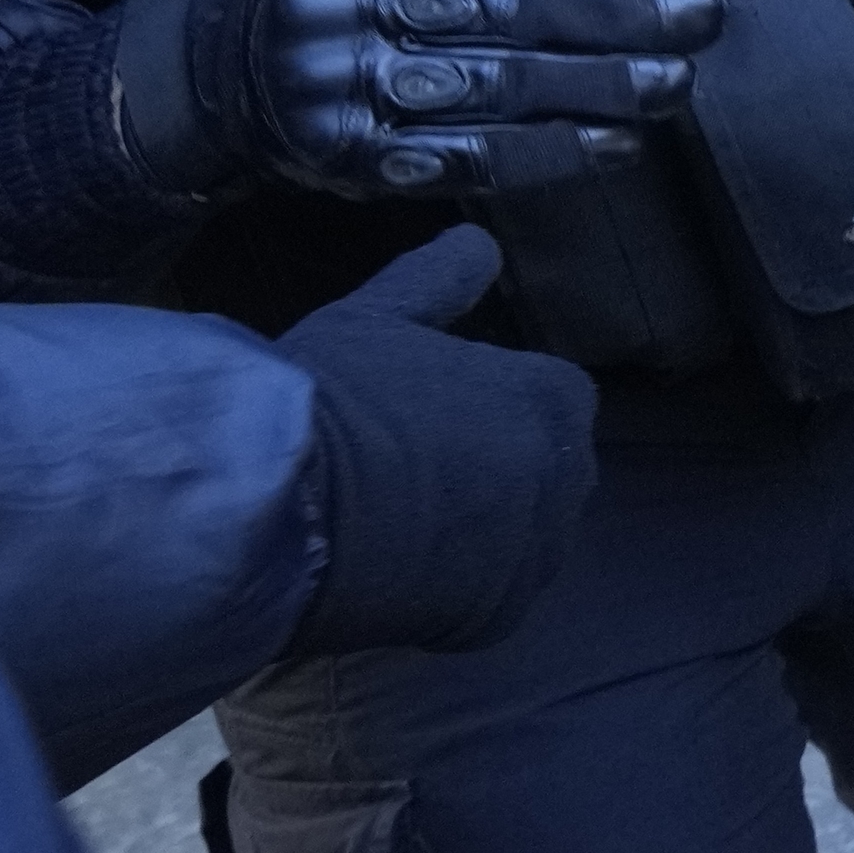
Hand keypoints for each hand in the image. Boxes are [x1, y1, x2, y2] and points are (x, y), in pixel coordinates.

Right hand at [120, 0, 720, 201]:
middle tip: (704, 17)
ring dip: (600, 88)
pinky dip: (552, 152)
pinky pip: (467, 157)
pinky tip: (618, 143)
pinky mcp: (348, 154)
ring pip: (495, 86)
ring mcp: (340, 82)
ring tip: (678, 82)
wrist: (222, 62)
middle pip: (505, 7)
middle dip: (619, 15)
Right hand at [275, 226, 603, 667]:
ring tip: (386, 527)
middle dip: (482, 473)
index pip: (540, 402)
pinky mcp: (502, 613)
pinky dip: (446, 593)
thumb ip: (438, 280)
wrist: (284, 505)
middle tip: (396, 475)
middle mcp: (568, 472)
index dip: (473, 412)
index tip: (414, 420)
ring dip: (470, 534)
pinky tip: (388, 575)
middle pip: (536, 472)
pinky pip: (486, 601)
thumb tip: (478, 239)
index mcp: (554, 396)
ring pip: (516, 539)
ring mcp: (541, 549)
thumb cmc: (332, 398)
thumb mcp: (378, 320)